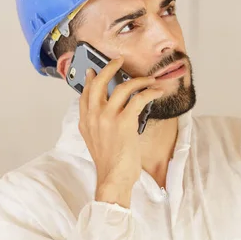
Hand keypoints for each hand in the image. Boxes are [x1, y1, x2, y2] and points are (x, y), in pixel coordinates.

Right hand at [78, 57, 162, 207]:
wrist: (113, 178)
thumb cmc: (109, 164)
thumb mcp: (96, 142)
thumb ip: (97, 125)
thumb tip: (108, 113)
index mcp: (85, 122)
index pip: (85, 94)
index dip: (90, 79)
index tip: (94, 71)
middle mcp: (93, 116)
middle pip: (99, 83)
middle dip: (110, 68)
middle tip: (119, 61)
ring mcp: (107, 118)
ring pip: (121, 87)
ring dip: (137, 80)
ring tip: (148, 78)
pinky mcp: (124, 121)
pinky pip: (138, 98)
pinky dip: (149, 92)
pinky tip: (155, 91)